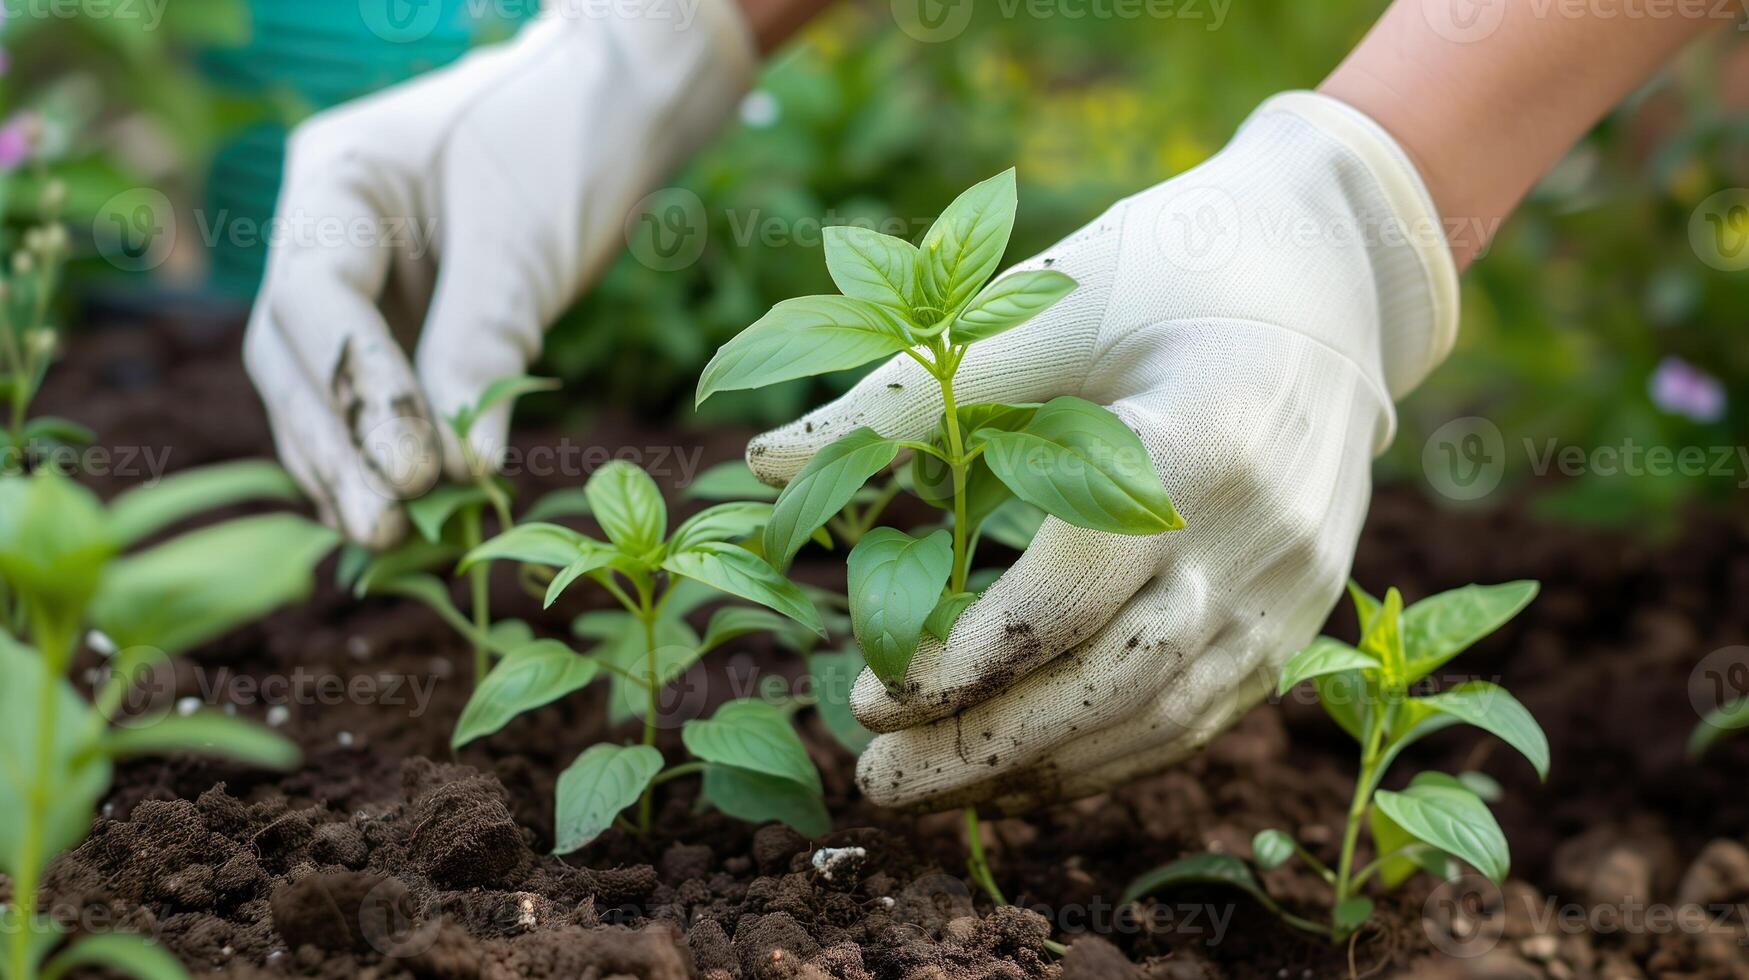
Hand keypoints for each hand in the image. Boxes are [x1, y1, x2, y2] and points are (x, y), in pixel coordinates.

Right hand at [243, 0, 754, 546]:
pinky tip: (406, 515)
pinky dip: (388, 453)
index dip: (359, 391)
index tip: (413, 466)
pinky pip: (374, 397)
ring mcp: (352, 281)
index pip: (315, 300)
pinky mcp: (396, 324)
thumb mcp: (525, 240)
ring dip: (351, 467)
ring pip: (321, 388)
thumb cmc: (569, 143)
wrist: (616, 108)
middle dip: (339, 446)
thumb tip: (460, 467)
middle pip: (295, 355)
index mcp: (332, 178)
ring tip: (388, 539)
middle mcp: (321, 232)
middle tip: (385, 525)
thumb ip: (482, 343)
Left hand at [748, 92, 1459, 812]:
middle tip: (874, 780)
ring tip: (927, 786)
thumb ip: (906, 398)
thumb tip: (758, 461)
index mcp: (1196, 444)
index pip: (1068, 600)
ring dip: (1039, 768)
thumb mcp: (1045, 305)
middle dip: (985, 748)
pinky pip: (1201, 711)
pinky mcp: (1301, 610)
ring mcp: (1294, 585)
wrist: (1335, 266)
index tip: (866, 695)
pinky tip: (1024, 766)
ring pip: (1160, 718)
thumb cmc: (1174, 262)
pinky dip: (1107, 752)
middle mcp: (1260, 536)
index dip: (961, 665)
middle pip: (1113, 686)